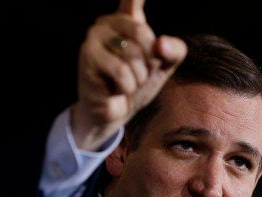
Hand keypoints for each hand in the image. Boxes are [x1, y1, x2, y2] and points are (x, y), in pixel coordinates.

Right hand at [71, 0, 186, 150]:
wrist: (115, 111)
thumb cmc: (138, 84)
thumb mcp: (164, 67)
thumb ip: (174, 51)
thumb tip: (161, 42)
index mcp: (128, 20)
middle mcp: (107, 22)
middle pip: (145, 35)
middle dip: (150, 62)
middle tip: (140, 73)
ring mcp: (94, 38)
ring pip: (134, 57)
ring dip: (138, 78)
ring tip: (126, 83)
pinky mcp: (87, 58)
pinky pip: (123, 73)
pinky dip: (127, 88)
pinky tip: (115, 90)